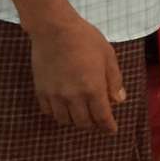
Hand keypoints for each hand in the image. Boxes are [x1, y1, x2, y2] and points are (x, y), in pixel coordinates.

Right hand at [29, 15, 125, 132]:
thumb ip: (114, 80)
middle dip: (93, 124)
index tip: (112, 130)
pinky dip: (58, 113)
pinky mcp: (41, 91)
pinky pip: (49, 111)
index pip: (102, 117)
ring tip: (81, 113)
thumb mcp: (108, 56)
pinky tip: (64, 106)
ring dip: (75, 120)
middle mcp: (73, 96)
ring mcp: (55, 95)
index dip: (108, 126)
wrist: (54, 29)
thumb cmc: (86, 39)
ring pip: (65, 120)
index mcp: (93, 88)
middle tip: (98, 120)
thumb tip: (119, 100)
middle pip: (83, 122)